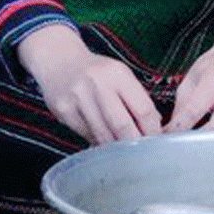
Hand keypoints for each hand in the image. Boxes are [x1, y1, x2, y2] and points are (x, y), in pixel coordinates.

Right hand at [17, 26, 156, 144]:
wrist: (58, 59)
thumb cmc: (96, 71)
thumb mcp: (120, 75)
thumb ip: (137, 99)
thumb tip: (154, 129)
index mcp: (117, 73)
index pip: (143, 109)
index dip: (153, 130)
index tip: (156, 142)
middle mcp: (97, 83)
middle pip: (123, 125)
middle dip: (134, 143)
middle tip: (142, 154)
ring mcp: (77, 97)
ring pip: (103, 134)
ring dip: (116, 148)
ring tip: (123, 152)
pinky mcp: (63, 110)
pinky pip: (86, 134)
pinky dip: (97, 141)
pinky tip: (102, 141)